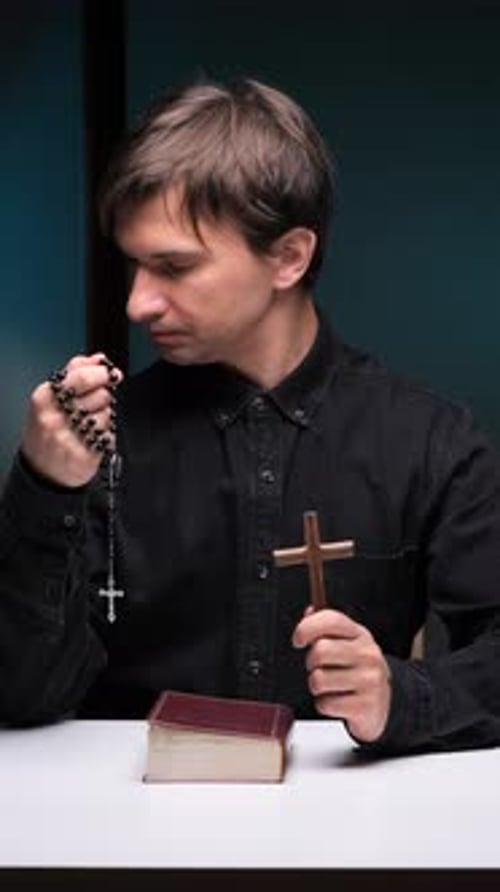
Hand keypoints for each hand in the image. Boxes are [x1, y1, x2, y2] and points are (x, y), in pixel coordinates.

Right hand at [22, 353, 122, 487]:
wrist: (42, 469)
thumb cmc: (48, 428)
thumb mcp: (51, 397)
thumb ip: (73, 373)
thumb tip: (98, 358)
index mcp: (45, 398)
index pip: (82, 375)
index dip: (102, 373)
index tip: (109, 373)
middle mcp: (54, 417)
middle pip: (100, 394)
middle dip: (106, 393)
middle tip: (102, 396)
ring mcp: (68, 438)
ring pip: (107, 414)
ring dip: (106, 416)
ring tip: (91, 422)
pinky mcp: (84, 455)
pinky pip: (109, 435)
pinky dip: (106, 434)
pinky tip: (93, 437)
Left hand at [292, 607, 391, 742]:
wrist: (381, 701)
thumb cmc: (356, 669)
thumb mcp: (346, 643)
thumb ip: (325, 627)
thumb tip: (310, 611)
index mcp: (360, 635)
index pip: (332, 620)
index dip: (307, 627)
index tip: (298, 640)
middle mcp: (368, 654)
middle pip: (320, 651)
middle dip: (311, 662)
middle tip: (318, 668)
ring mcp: (370, 680)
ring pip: (319, 679)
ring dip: (316, 686)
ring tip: (329, 685)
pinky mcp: (366, 705)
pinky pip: (326, 704)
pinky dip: (324, 705)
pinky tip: (337, 700)